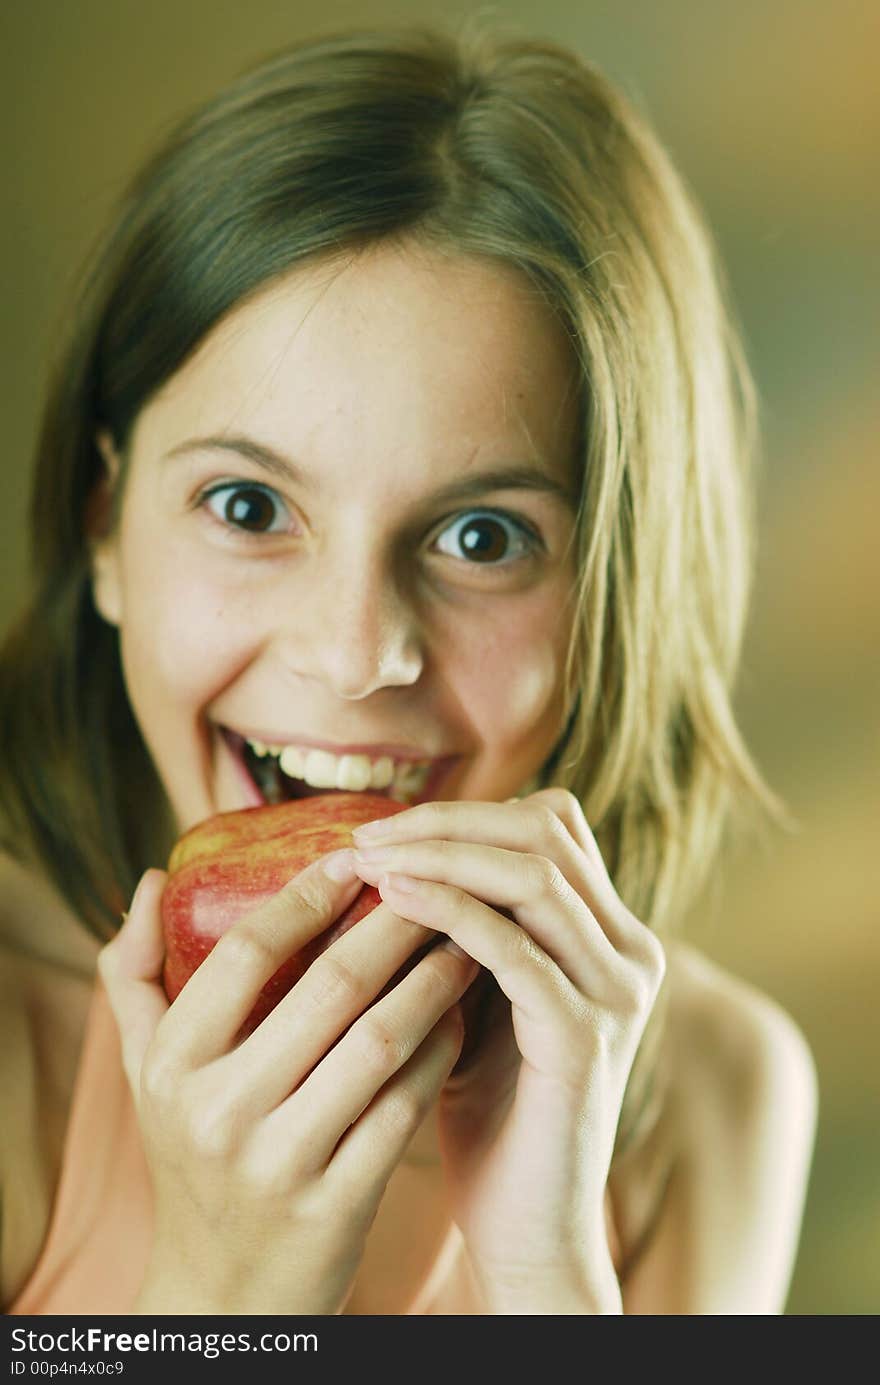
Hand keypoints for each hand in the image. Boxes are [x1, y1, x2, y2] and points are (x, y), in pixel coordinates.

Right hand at [98, 852, 476, 1314]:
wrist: (224, 1294)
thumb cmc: (190, 1156)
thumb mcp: (145, 1072)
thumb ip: (133, 975)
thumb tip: (147, 879)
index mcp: (173, 1066)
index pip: (245, 954)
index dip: (305, 896)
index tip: (355, 857)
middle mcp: (221, 1111)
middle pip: (329, 987)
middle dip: (394, 923)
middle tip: (439, 882)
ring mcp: (282, 1162)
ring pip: (381, 1040)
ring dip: (434, 979)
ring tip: (470, 937)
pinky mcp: (339, 1204)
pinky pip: (408, 1104)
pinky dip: (443, 1049)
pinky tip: (465, 1013)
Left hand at [351, 789, 665, 1313]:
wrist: (525, 1227)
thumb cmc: (489, 1109)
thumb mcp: (481, 997)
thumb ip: (469, 929)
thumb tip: (391, 850)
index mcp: (612, 937)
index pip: (553, 825)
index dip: (470, 814)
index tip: (387, 830)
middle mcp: (631, 953)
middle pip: (545, 835)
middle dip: (447, 823)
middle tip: (366, 837)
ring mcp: (615, 994)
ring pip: (533, 877)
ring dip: (440, 856)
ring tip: (367, 861)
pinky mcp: (585, 1039)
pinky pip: (514, 948)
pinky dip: (448, 910)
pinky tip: (390, 901)